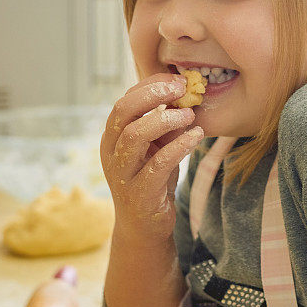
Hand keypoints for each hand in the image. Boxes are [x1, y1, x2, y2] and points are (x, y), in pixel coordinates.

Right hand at [100, 72, 204, 240]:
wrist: (144, 227)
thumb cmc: (152, 181)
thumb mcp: (158, 148)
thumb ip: (166, 124)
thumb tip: (187, 95)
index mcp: (113, 136)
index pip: (125, 100)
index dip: (150, 85)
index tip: (177, 79)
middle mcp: (111, 152)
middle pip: (123, 111)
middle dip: (153, 94)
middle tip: (181, 89)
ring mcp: (122, 174)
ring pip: (134, 135)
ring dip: (165, 119)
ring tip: (189, 116)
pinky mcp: (139, 194)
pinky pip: (157, 165)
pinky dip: (178, 147)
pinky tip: (195, 137)